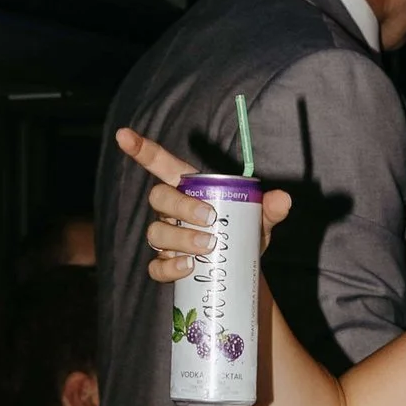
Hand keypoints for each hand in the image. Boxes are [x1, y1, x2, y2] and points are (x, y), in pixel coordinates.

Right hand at [113, 126, 292, 288]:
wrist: (241, 271)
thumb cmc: (244, 234)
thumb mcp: (260, 219)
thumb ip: (269, 208)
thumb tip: (283, 199)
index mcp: (189, 189)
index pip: (160, 164)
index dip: (141, 149)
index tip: (123, 134)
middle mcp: (172, 210)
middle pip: (159, 198)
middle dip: (181, 206)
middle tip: (210, 220)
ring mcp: (166, 238)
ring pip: (157, 232)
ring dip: (179, 238)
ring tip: (207, 246)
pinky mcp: (166, 264)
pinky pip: (156, 266)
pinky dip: (169, 267)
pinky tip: (187, 268)